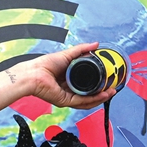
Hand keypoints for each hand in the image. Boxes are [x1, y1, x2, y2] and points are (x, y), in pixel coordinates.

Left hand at [0, 42, 118, 121]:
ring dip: (100, 98)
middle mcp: (69, 90)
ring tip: (111, 92)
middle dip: (102, 94)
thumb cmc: (44, 65)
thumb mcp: (68, 55)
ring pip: (88, 101)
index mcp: (69, 81)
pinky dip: (93, 99)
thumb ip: (82, 50)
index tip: (109, 81)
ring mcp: (67, 97)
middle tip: (113, 89)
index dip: (98, 84)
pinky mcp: (65, 101)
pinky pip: (82, 102)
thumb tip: (96, 44)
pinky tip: (102, 95)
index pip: (87, 85)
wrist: (33, 73)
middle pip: (89, 95)